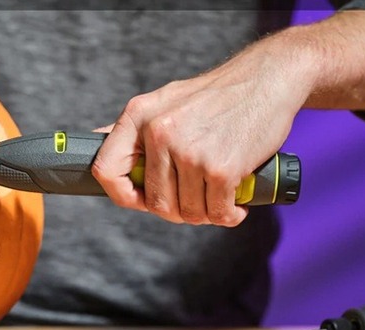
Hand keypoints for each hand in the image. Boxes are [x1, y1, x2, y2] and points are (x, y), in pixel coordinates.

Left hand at [92, 39, 313, 226]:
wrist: (268, 79)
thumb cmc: (217, 95)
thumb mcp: (166, 101)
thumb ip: (134, 127)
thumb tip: (97, 140)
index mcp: (139, 116)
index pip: (106, 171)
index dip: (122, 195)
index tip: (142, 199)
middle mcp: (159, 133)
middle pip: (155, 202)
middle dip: (176, 211)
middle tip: (195, 201)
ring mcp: (189, 152)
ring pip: (188, 212)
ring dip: (205, 214)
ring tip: (218, 198)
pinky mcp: (221, 168)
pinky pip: (217, 212)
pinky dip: (228, 216)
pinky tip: (235, 205)